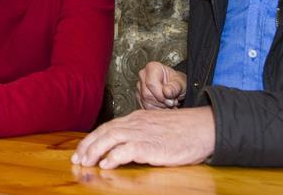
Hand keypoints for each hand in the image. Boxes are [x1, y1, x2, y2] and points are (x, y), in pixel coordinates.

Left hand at [71, 106, 214, 168]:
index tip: (81, 151)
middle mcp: (136, 123)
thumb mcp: (157, 127)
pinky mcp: (152, 145)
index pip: (108, 127)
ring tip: (86, 163)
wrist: (205, 127)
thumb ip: (141, 133)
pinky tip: (106, 165)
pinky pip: (128, 149)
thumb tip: (124, 147)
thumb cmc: (184, 130)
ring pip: (111, 138)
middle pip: (105, 131)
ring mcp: (144, 133)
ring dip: (95, 151)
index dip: (92, 139)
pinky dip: (114, 156)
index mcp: (137, 118)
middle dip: (88, 145)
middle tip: (77, 159)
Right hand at [137, 62, 185, 108]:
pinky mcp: (139, 97)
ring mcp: (139, 87)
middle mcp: (143, 76)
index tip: (171, 100)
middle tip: (172, 102)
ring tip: (168, 103)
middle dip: (162, 102)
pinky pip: (145, 108)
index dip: (161, 95)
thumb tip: (166, 92)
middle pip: (147, 95)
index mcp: (152, 68)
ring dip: (160, 107)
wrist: (175, 88)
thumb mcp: (181, 83)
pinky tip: (164, 106)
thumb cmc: (177, 83)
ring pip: (146, 103)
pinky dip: (156, 110)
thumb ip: (174, 87)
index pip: (151, 84)